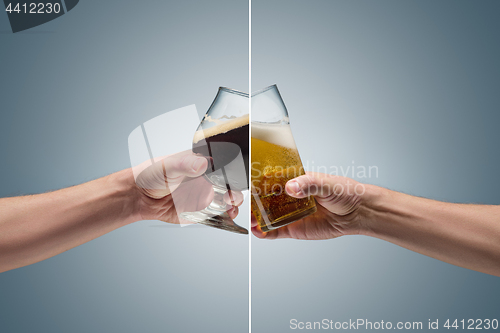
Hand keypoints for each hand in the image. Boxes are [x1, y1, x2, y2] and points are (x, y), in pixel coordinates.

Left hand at [133, 150, 242, 223]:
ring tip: (232, 208)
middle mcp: (206, 178)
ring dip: (234, 204)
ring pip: (227, 199)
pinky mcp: (200, 210)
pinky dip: (226, 216)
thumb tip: (201, 164)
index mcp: (201, 163)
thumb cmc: (151, 175)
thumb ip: (185, 164)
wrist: (138, 196)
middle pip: (230, 183)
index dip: (234, 172)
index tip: (236, 179)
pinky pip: (217, 214)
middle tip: (232, 197)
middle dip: (236, 190)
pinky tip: (228, 216)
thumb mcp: (168, 165)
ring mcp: (204, 194)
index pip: (224, 165)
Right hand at [251, 172, 365, 239]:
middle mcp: (290, 197)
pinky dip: (265, 232)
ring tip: (251, 220)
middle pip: (266, 199)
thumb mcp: (327, 183)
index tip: (250, 185)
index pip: (272, 180)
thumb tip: (292, 187)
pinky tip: (258, 231)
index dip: (259, 183)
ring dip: (257, 218)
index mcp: (295, 181)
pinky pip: (276, 231)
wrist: (357, 212)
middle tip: (248, 205)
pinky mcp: (294, 229)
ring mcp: (290, 213)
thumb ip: (309, 184)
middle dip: (254, 203)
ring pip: (268, 216)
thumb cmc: (345, 192)